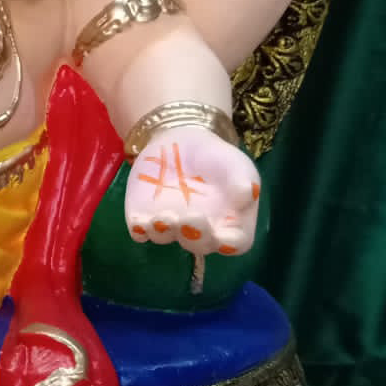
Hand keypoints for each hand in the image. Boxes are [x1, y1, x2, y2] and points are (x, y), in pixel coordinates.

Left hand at [125, 125, 259, 257]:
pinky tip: (138, 221)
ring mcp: (171, 226)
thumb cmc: (217, 159)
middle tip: (190, 220)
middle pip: (199, 244)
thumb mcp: (236, 164)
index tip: (224, 236)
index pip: (235, 243)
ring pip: (166, 238)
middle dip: (194, 236)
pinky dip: (139, 229)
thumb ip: (243, 179)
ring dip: (164, 231)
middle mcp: (200, 231)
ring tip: (163, 217)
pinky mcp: (144, 216)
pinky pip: (140, 230)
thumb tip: (247, 194)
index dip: (230, 243)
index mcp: (229, 223)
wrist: (181, 141)